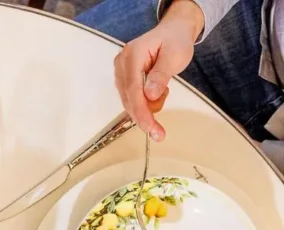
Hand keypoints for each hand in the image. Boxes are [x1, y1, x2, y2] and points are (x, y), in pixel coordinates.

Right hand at [113, 0, 204, 140]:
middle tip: (160, 131)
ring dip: (147, 107)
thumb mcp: (175, 55)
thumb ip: (161, 75)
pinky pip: (132, 100)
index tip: (150, 128)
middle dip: (145, 115)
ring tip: (165, 92)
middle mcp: (121, 64)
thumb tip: (149, 96)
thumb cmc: (175, 41)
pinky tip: (158, 92)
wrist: (173, 32)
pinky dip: (145, 104)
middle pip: (129, 99)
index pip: (133, 89)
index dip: (140, 111)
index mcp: (132, 54)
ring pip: (130, 102)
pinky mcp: (124, 80)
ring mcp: (121, 73)